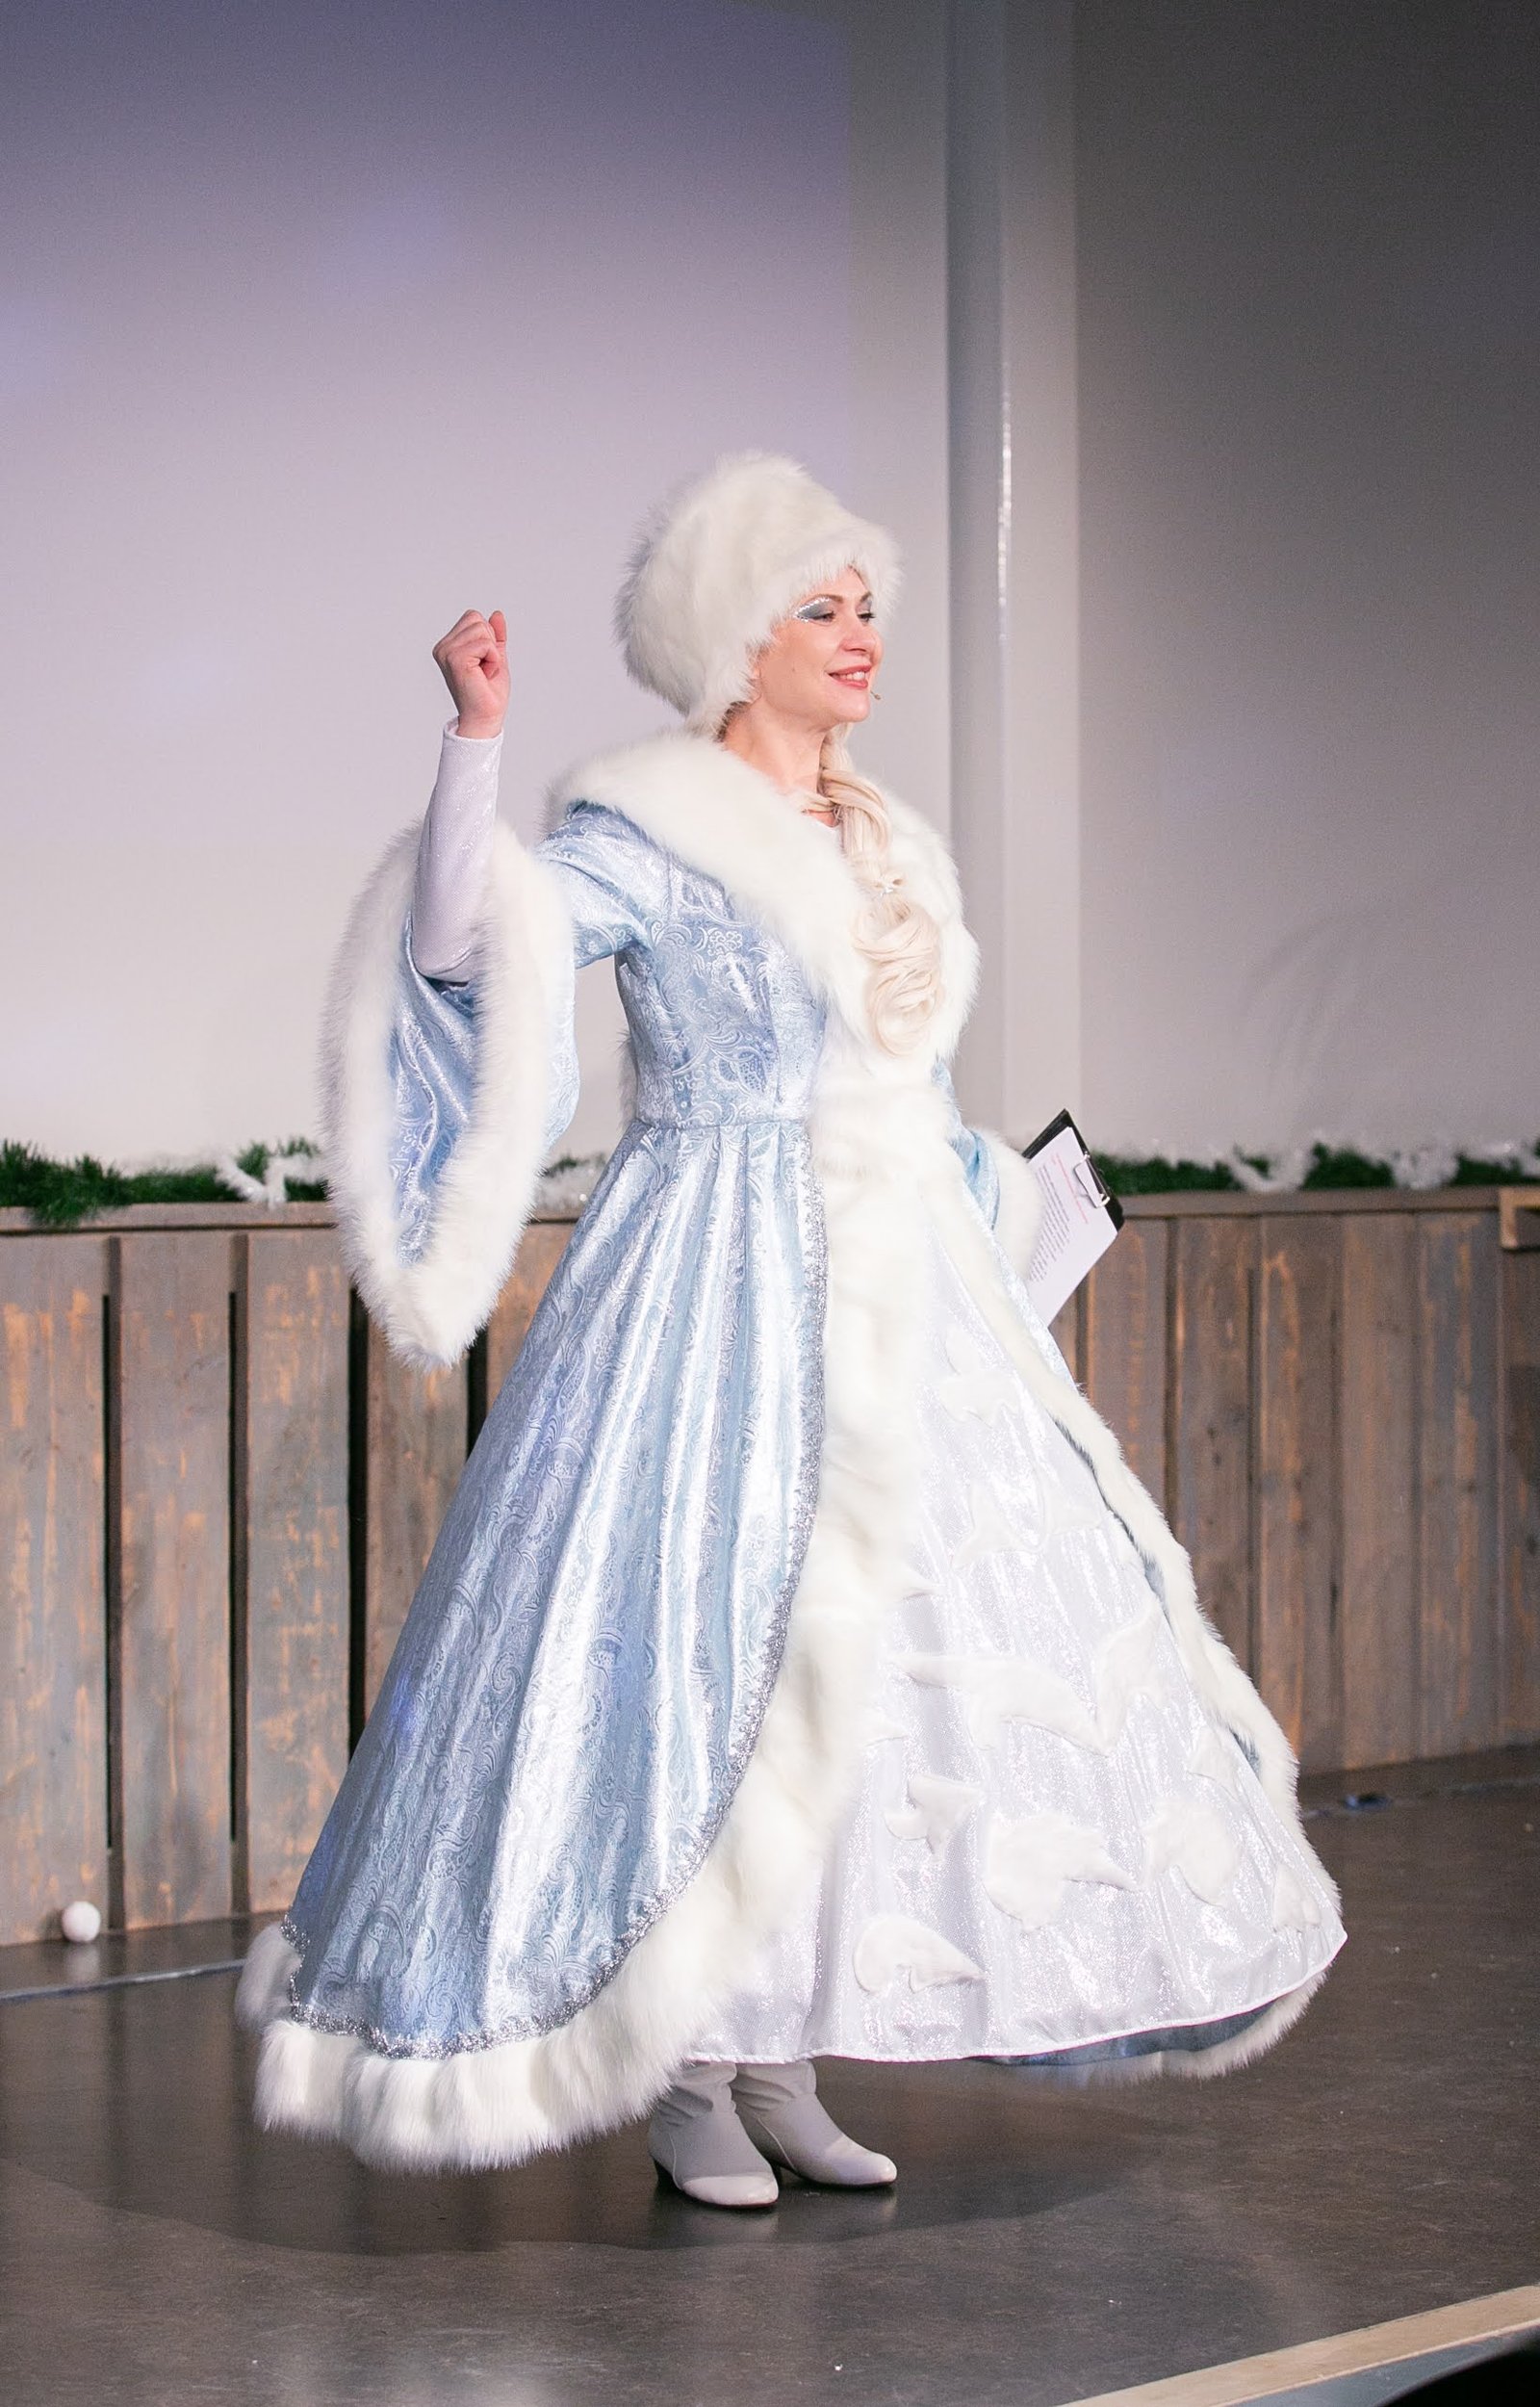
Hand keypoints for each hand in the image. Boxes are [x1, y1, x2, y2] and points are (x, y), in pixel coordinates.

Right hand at [432, 608, 508, 738]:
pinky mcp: (455, 659)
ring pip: (481, 629)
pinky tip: (484, 675)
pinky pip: (484, 643)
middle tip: (485, 668)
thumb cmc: (488, 693)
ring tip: (484, 672)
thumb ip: (495, 636)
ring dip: (492, 652)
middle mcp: (443, 647)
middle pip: (476, 619)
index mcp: (448, 645)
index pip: (473, 617)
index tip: (484, 662)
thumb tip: (496, 614)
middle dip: (490, 643)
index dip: (488, 638)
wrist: (486, 718)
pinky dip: (492, 659)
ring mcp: (447, 653)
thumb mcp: (495, 656)